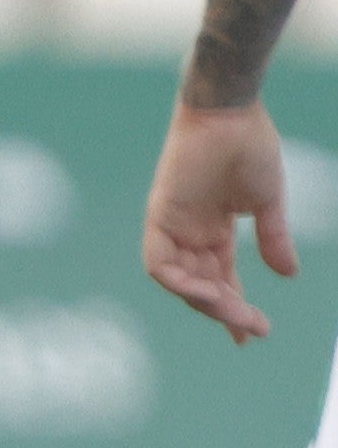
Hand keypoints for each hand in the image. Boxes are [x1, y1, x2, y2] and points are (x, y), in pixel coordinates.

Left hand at [150, 101, 296, 346]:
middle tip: (255, 329)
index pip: (219, 279)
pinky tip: (210, 293)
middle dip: (226, 312)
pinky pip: (160, 264)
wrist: (232, 114)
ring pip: (181, 282)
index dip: (234, 307)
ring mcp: (172, 225)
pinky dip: (181, 283)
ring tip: (237, 315)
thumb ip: (272, 239)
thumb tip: (288, 275)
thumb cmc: (250, 147)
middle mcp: (189, 232)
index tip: (255, 334)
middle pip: (201, 286)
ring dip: (208, 303)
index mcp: (212, 230)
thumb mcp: (267, 203)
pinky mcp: (159, 215)